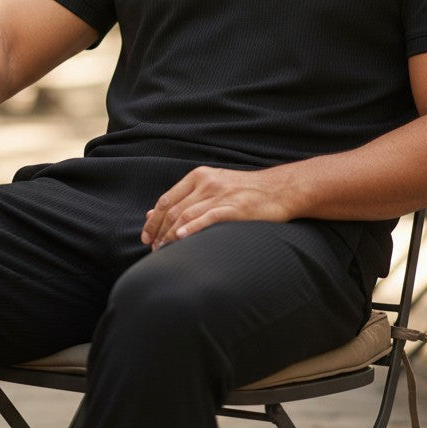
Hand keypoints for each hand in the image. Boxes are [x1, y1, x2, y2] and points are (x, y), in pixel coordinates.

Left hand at [140, 165, 290, 248]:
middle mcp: (207, 183)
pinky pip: (208, 218)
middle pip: (173, 209)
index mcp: (199, 176)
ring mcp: (221, 194)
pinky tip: (181, 238)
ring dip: (171, 235)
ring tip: (163, 251)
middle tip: (153, 249)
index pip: (166, 199)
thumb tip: (150, 214)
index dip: (153, 220)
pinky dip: (192, 228)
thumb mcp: (211, 187)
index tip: (145, 237)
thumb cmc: (245, 192)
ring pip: (186, 216)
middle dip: (159, 231)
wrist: (280, 190)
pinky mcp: (235, 208)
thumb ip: (183, 199)